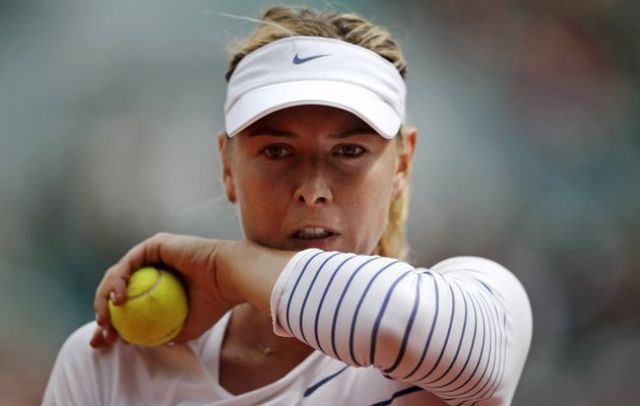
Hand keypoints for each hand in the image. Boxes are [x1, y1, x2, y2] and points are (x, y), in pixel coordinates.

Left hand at [90, 233, 239, 347]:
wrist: (230, 279)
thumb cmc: (214, 303)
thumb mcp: (184, 327)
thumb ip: (161, 333)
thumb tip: (134, 343)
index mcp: (160, 285)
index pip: (128, 302)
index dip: (112, 322)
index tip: (104, 341)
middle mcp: (154, 267)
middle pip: (118, 288)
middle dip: (102, 312)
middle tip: (101, 334)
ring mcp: (153, 254)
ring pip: (117, 275)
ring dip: (104, 298)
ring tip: (106, 319)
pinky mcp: (154, 244)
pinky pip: (129, 263)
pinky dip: (119, 281)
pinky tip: (119, 300)